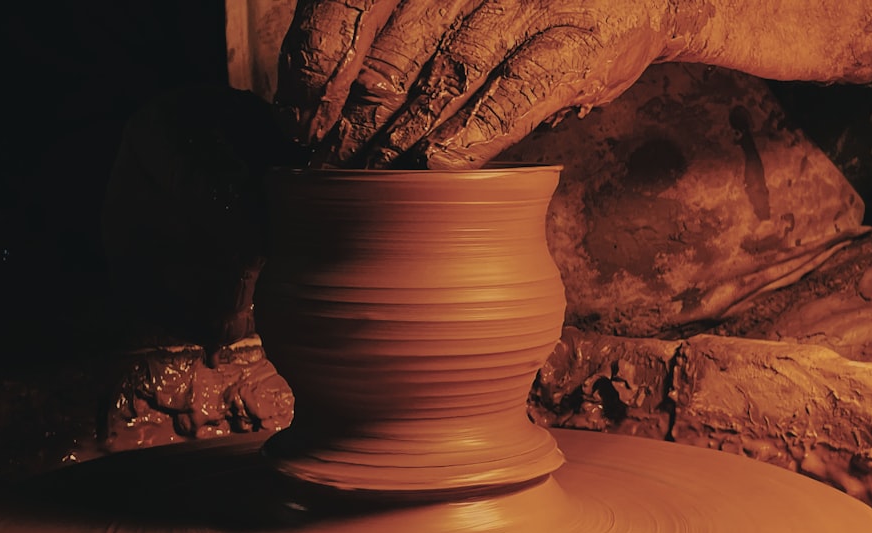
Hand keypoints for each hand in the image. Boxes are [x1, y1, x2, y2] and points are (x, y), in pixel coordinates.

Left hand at [275, 0, 673, 168]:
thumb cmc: (531, 0)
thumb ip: (406, 24)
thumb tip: (329, 88)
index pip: (351, 1)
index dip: (317, 63)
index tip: (299, 117)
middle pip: (394, 49)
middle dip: (353, 115)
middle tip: (327, 162)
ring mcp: (526, 4)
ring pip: (446, 75)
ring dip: (402, 133)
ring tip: (370, 175)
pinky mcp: (572, 46)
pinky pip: (512, 95)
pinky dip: (473, 132)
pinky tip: (440, 164)